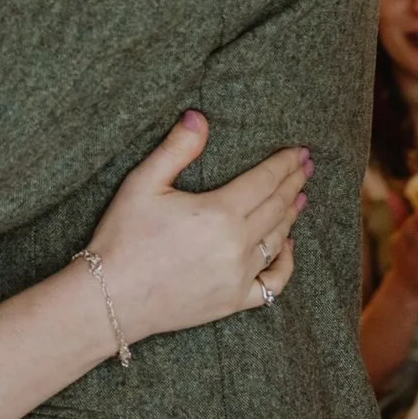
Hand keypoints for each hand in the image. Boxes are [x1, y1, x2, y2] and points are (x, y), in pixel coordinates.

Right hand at [83, 113, 306, 347]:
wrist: (111, 298)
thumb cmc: (123, 237)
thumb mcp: (143, 184)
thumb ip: (176, 148)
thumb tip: (200, 117)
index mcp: (219, 212)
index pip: (264, 181)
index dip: (284, 164)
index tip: (299, 152)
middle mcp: (237, 245)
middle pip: (276, 207)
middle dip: (293, 183)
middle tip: (306, 166)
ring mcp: (238, 277)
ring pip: (277, 240)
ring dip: (291, 215)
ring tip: (299, 197)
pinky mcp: (232, 302)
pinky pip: (272, 284)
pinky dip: (285, 264)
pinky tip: (287, 248)